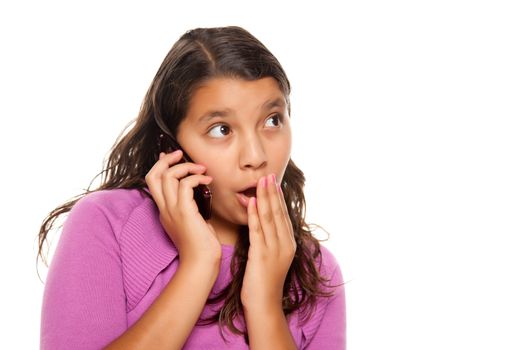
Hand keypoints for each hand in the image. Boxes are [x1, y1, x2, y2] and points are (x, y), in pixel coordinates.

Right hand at [145, 150, 220, 263]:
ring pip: (167, 177)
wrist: (201, 263)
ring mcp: (172, 210)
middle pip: (153, 175)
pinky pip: (185, 185)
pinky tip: (207, 181)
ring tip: (201, 169)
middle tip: (181, 154)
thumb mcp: (194, 221)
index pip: (152, 182)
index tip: (172, 156)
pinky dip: (196, 178)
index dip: (160, 165)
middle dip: (166, 160)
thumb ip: (192, 206)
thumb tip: (199, 192)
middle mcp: (165, 209)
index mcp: (164, 211)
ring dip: (185, 167)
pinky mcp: (184, 212)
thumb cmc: (202, 246)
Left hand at [241, 174, 295, 309]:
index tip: (273, 182)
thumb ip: (269, 241)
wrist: (264, 306)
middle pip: (278, 213)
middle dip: (272, 193)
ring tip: (260, 182)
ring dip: (264, 198)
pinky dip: (254, 215)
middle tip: (268, 175)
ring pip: (269, 218)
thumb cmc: (264, 284)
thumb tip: (263, 225)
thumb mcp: (271, 259)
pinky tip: (250, 202)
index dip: (277, 198)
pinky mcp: (262, 255)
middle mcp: (285, 244)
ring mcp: (275, 250)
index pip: (283, 215)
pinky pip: (258, 231)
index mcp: (289, 244)